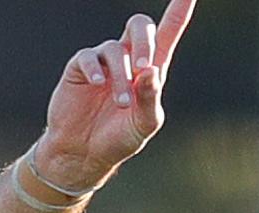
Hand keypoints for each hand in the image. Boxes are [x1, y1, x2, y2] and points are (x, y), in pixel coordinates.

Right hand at [35, 0, 195, 189]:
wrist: (84, 152)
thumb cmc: (119, 138)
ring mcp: (103, 62)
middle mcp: (128, 59)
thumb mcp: (143, 125)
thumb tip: (152, 71)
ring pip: (115, 48)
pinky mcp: (81, 68)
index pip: (168, 33)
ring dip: (121, 76)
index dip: (178, 12)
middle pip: (140, 25)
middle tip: (145, 68)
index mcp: (151, 71)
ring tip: (121, 103)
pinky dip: (97, 70)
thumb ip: (151, 100)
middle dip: (144, 42)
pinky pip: (89, 57)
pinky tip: (100, 85)